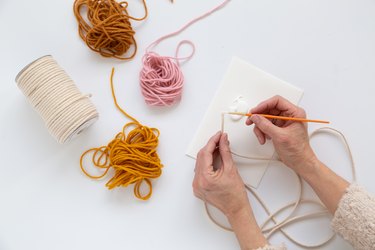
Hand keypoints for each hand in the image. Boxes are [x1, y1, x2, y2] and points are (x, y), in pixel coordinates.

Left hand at [193, 132, 266, 248]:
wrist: (236, 209)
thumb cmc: (235, 194)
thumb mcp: (231, 169)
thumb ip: (225, 151)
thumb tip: (223, 140)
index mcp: (205, 178)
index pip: (205, 153)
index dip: (212, 141)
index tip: (219, 135)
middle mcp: (198, 182)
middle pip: (201, 157)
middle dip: (210, 147)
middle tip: (220, 139)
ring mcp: (196, 186)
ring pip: (200, 163)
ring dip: (208, 154)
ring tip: (219, 148)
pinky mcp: (198, 188)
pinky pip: (200, 171)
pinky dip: (206, 163)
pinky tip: (214, 158)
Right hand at [246, 95, 316, 174]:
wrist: (299, 162)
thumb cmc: (297, 150)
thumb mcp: (280, 136)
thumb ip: (266, 125)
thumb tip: (256, 117)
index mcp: (295, 113)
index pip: (277, 101)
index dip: (264, 105)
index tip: (255, 111)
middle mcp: (289, 115)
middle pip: (269, 109)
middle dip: (259, 117)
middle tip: (251, 121)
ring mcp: (283, 122)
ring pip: (265, 118)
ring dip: (260, 127)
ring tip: (261, 136)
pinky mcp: (278, 128)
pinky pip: (265, 125)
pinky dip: (262, 131)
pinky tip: (264, 138)